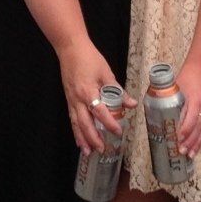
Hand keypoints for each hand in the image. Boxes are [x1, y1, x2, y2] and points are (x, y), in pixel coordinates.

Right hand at [61, 39, 133, 156]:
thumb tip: (132, 104)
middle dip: (93, 138)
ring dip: (82, 139)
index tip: (118, 132)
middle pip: (85, 123)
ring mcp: (71, 100)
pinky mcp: (68, 99)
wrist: (70, 48)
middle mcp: (77, 99)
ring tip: (88, 152)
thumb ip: (118, 90)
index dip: (109, 123)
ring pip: (76, 124)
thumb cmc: (89, 58)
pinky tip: (79, 139)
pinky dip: (75, 130)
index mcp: (88, 91)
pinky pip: (71, 118)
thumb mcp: (106, 72)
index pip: (100, 112)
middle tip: (102, 150)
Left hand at [174, 61, 200, 158]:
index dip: (184, 130)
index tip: (177, 139)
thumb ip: (165, 97)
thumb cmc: (186, 78)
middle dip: (189, 141)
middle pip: (198, 127)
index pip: (190, 118)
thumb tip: (150, 110)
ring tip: (189, 155)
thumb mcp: (174, 86)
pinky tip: (196, 147)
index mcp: (194, 99)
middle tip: (180, 151)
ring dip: (196, 144)